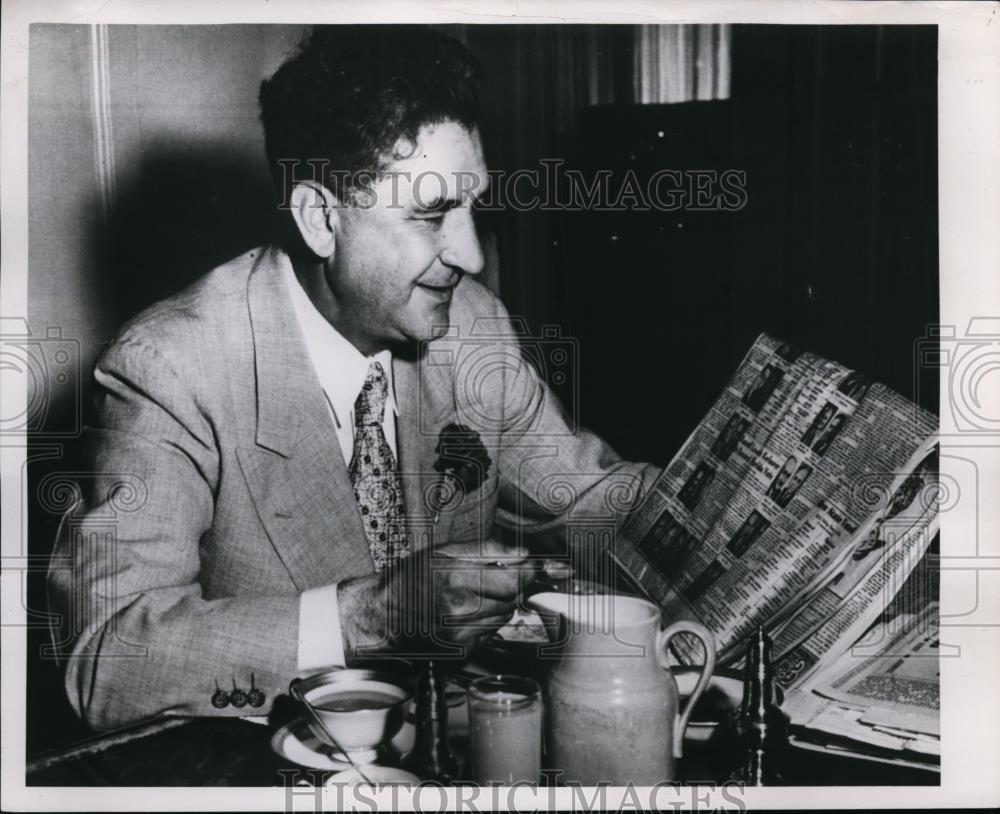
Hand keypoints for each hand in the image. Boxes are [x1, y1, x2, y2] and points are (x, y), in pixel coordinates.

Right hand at [338, 541, 543, 657]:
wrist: (382, 614)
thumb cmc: (411, 578)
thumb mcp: (444, 551)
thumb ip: (486, 550)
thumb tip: (523, 553)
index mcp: (455, 575)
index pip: (514, 575)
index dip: (535, 571)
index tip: (556, 569)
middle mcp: (459, 606)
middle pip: (513, 596)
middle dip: (513, 585)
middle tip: (496, 577)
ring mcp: (461, 632)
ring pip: (505, 615)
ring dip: (501, 603)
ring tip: (474, 595)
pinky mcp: (462, 650)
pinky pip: (491, 632)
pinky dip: (487, 621)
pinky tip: (466, 613)